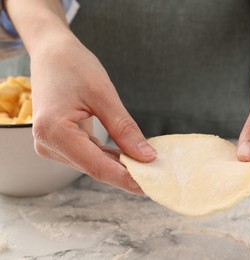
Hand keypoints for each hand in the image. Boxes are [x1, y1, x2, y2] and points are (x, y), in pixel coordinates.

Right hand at [30, 34, 155, 193]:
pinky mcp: (61, 142)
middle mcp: (48, 144)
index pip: (97, 166)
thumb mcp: (103, 95)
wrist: (52, 53)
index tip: (151, 186)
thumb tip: (147, 156)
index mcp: (54, 132)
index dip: (126, 178)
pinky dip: (111, 156)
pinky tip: (130, 156)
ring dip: (120, 166)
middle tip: (158, 177)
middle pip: (95, 168)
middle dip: (127, 174)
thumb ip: (124, 129)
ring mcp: (52, 145)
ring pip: (94, 164)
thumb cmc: (74, 66)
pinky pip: (90, 155)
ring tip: (149, 168)